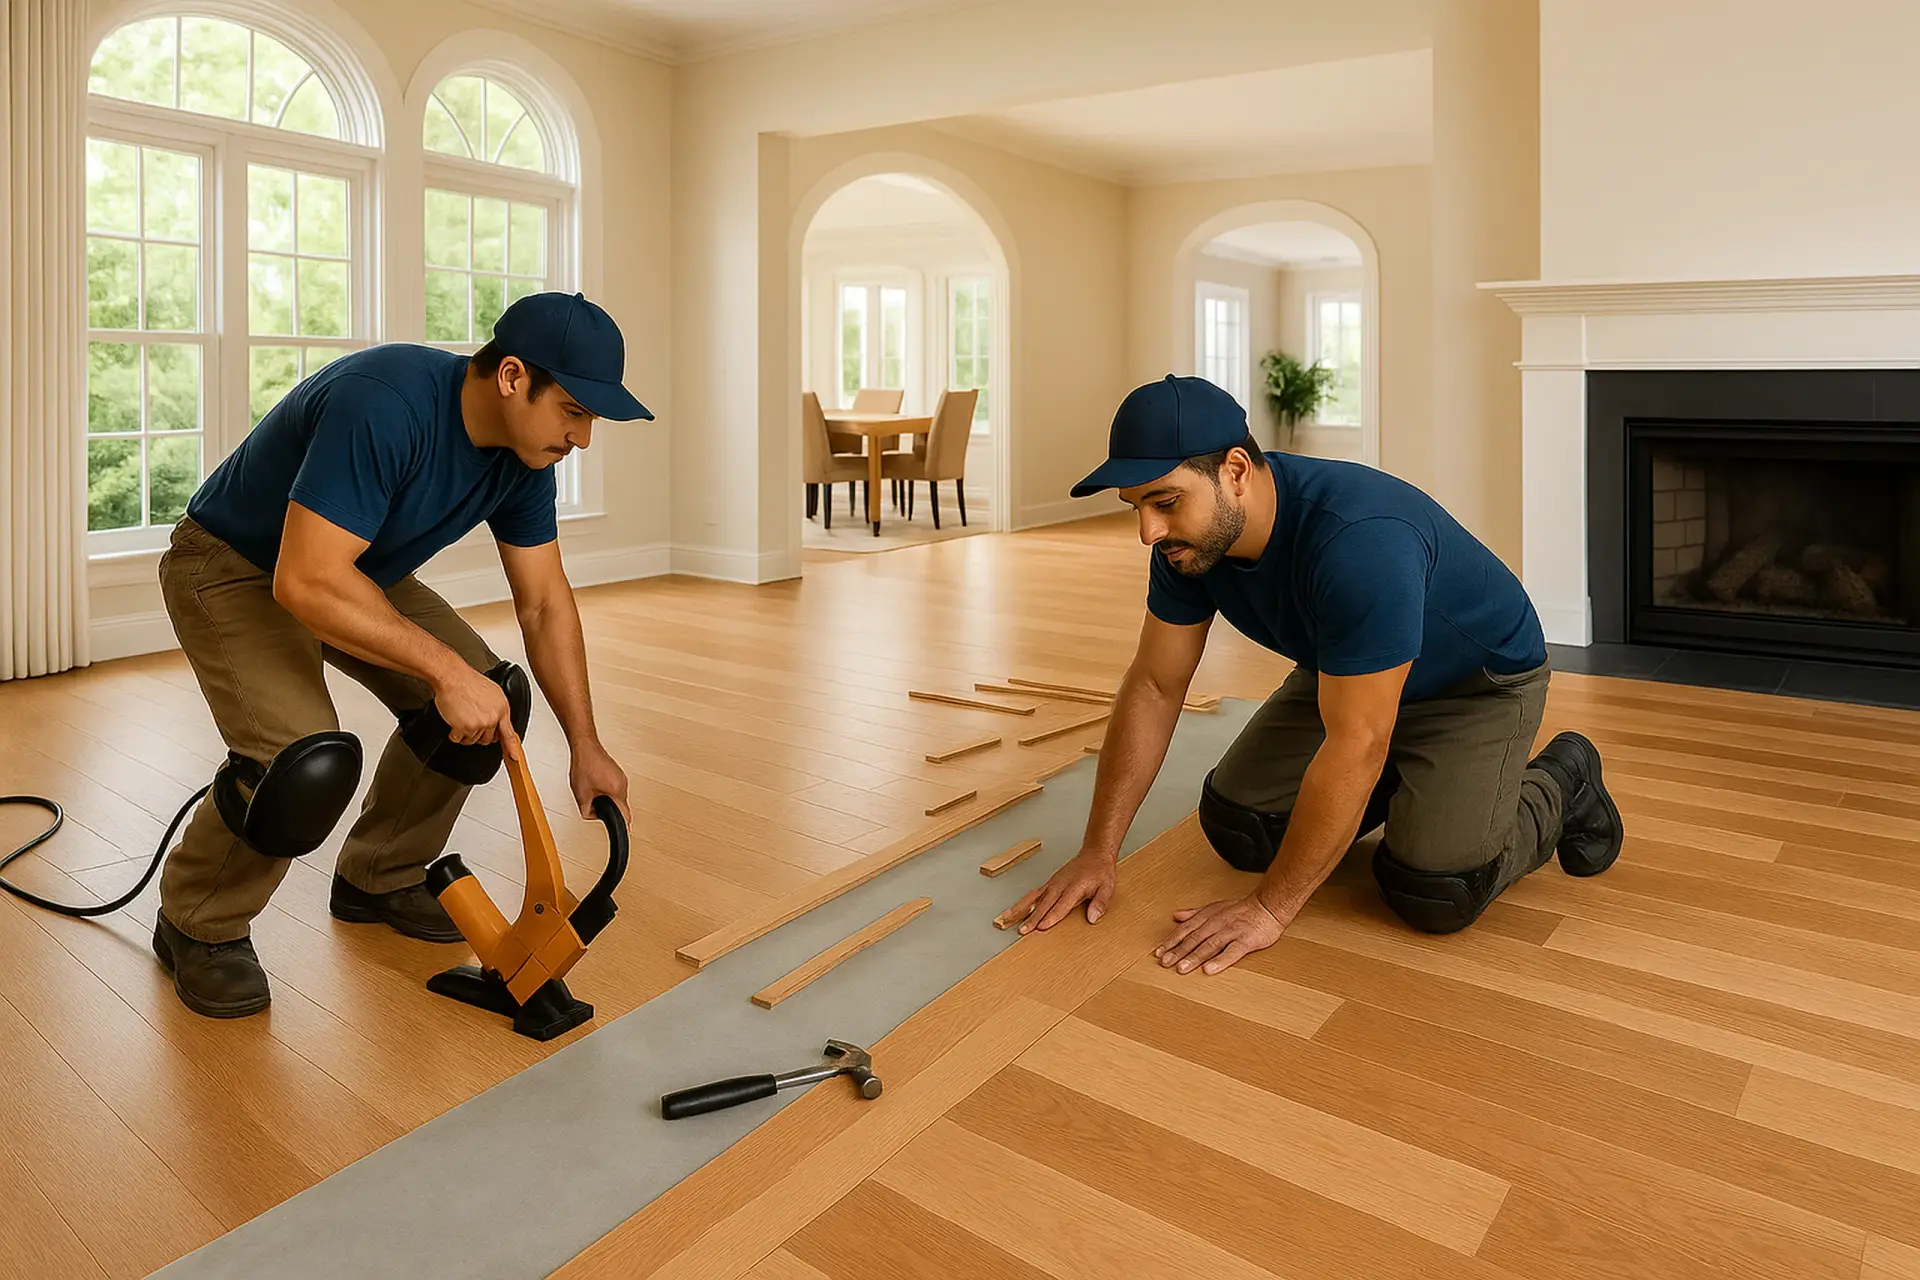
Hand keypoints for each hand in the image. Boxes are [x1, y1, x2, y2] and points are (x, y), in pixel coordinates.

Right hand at [431, 663, 519, 755]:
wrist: (453, 677)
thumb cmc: (468, 682)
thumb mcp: (492, 692)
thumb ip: (497, 709)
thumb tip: (497, 722)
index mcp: (502, 708)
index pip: (509, 733)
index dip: (511, 747)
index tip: (514, 757)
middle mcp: (493, 717)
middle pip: (488, 739)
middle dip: (479, 734)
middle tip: (471, 722)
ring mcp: (480, 724)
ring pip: (473, 740)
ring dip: (466, 733)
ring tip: (462, 717)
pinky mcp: (465, 727)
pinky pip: (459, 739)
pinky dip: (454, 733)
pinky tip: (454, 721)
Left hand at [570, 738, 629, 820]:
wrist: (585, 746)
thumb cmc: (584, 765)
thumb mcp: (581, 794)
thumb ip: (587, 810)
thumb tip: (591, 814)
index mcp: (617, 791)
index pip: (625, 815)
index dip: (621, 825)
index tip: (620, 830)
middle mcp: (623, 784)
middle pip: (620, 806)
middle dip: (607, 808)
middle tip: (592, 804)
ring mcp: (621, 777)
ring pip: (617, 796)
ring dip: (606, 798)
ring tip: (592, 791)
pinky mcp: (617, 773)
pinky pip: (615, 787)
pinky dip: (606, 789)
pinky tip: (595, 784)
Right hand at [996, 849, 1116, 934]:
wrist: (1094, 855)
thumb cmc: (1100, 872)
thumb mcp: (1108, 888)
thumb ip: (1100, 903)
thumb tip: (1093, 918)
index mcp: (1075, 888)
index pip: (1061, 905)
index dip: (1051, 917)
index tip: (1041, 927)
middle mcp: (1060, 885)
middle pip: (1044, 904)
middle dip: (1032, 918)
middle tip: (1022, 931)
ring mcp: (1053, 884)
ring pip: (1033, 898)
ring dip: (1020, 910)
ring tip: (1007, 920)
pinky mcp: (1049, 883)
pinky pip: (1033, 894)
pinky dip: (1023, 902)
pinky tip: (1014, 911)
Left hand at [1154, 893, 1284, 974]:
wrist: (1268, 907)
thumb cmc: (1241, 910)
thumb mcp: (1215, 907)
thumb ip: (1194, 913)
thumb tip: (1176, 916)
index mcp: (1208, 916)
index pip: (1186, 929)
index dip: (1171, 941)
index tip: (1159, 952)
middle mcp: (1217, 923)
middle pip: (1194, 938)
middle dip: (1178, 951)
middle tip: (1164, 963)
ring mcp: (1231, 932)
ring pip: (1209, 945)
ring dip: (1194, 957)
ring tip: (1181, 969)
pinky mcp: (1246, 941)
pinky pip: (1232, 951)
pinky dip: (1220, 960)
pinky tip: (1209, 970)